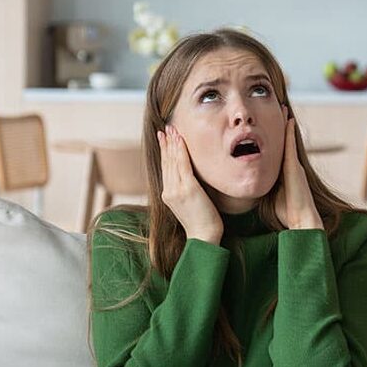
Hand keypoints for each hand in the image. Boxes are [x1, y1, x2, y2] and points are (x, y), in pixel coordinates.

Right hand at [158, 125, 222, 243]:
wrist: (203, 237)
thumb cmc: (202, 223)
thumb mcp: (189, 204)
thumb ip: (186, 190)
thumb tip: (191, 178)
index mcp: (168, 194)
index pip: (165, 168)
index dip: (164, 152)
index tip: (163, 138)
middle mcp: (169, 190)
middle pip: (166, 162)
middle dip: (166, 144)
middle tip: (165, 128)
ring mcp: (176, 189)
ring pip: (172, 161)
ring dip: (172, 143)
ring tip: (171, 130)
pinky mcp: (188, 189)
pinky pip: (183, 165)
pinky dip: (180, 150)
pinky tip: (180, 140)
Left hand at [273, 115, 322, 230]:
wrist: (301, 219)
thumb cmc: (286, 212)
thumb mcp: (272, 197)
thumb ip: (266, 189)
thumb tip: (252, 187)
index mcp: (286, 174)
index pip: (278, 152)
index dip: (275, 140)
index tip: (270, 129)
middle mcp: (292, 166)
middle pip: (284, 142)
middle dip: (282, 127)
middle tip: (279, 111)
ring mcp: (295, 165)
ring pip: (288, 140)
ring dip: (286, 125)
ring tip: (283, 109)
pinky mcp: (295, 166)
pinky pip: (291, 145)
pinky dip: (290, 132)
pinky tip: (288, 120)